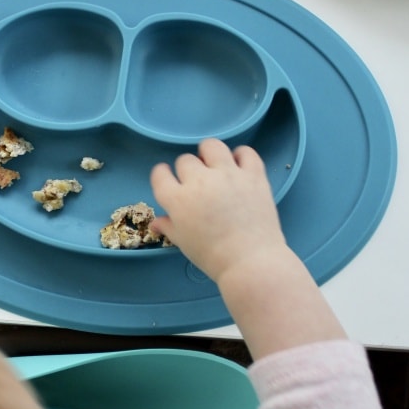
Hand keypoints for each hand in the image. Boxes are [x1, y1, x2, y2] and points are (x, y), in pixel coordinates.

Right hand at [152, 141, 345, 357]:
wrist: (250, 262)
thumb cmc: (212, 257)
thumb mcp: (184, 243)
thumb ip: (169, 227)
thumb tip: (156, 222)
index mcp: (178, 199)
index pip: (160, 174)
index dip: (163, 175)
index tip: (170, 180)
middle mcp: (200, 181)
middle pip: (185, 160)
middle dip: (188, 170)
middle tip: (198, 184)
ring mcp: (228, 175)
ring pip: (211, 146)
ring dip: (210, 154)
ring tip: (216, 166)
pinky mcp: (253, 175)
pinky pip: (245, 152)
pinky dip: (241, 156)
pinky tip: (239, 167)